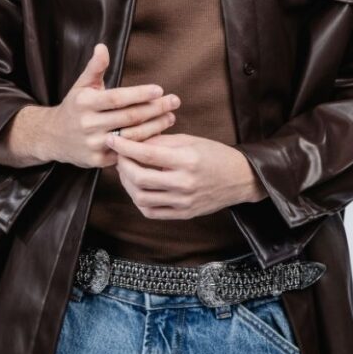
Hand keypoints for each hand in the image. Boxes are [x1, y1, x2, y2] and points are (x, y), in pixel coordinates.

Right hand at [40, 43, 180, 168]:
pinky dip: (144, 143)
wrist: (53, 137)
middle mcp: (88, 124)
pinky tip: (159, 134)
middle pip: (128, 117)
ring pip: (131, 136)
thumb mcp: (81, 85)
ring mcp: (93, 144)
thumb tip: (102, 47)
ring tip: (171, 117)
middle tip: (174, 101)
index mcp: (85, 103)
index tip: (159, 89)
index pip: (117, 98)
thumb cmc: (74, 107)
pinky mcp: (98, 161)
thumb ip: (95, 67)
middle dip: (155, 109)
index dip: (139, 94)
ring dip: (155, 126)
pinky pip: (126, 151)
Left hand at [104, 130, 266, 217]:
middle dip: (123, 166)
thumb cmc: (215, 154)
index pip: (147, 154)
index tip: (112, 139)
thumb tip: (134, 141)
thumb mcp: (190, 140)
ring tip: (127, 171)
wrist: (240, 178)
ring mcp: (184, 201)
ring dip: (128, 184)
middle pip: (140, 178)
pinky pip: (152, 212)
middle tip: (119, 156)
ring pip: (142, 198)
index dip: (125, 147)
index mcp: (187, 160)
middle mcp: (184, 183)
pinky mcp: (184, 214)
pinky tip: (138, 188)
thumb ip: (162, 142)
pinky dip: (139, 200)